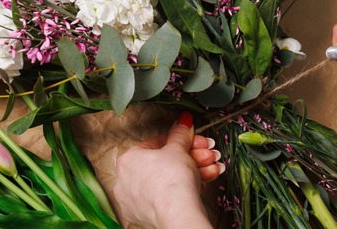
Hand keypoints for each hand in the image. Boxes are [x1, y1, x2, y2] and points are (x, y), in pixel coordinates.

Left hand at [113, 112, 223, 228]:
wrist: (178, 213)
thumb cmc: (172, 180)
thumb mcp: (179, 148)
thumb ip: (180, 133)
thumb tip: (183, 120)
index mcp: (127, 160)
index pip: (156, 144)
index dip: (179, 141)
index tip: (193, 140)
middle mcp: (125, 181)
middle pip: (163, 163)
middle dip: (190, 157)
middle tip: (206, 154)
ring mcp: (135, 202)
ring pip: (167, 181)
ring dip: (193, 172)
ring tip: (211, 168)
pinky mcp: (146, 217)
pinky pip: (166, 198)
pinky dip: (184, 190)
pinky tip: (202, 184)